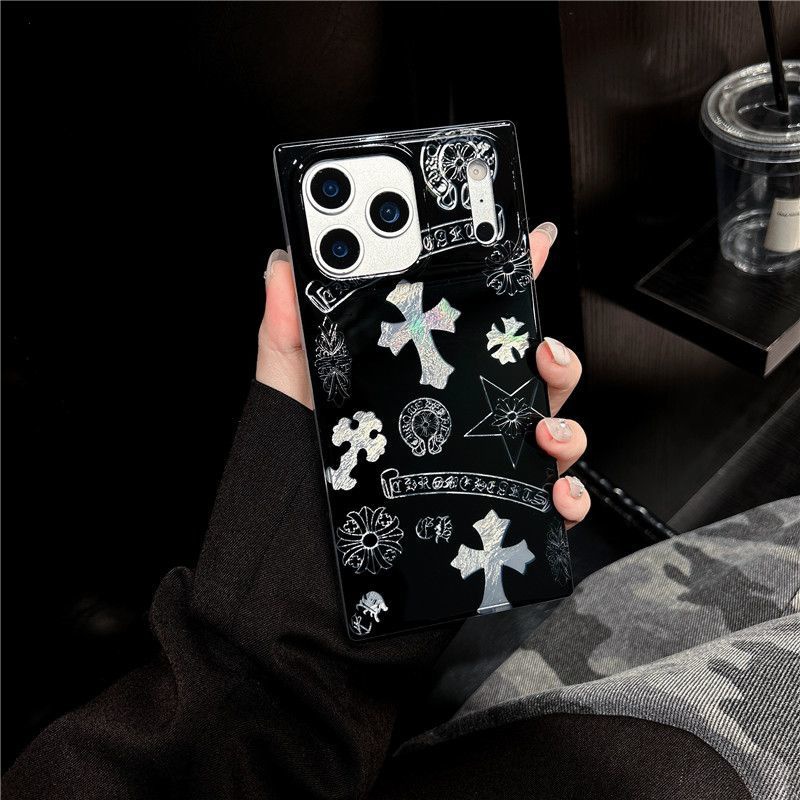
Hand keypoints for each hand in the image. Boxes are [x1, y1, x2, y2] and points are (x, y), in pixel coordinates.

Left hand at [257, 223, 589, 528]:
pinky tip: (553, 493)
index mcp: (427, 375)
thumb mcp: (291, 385)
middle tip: (542, 353)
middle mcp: (463, 413)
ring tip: (543, 432)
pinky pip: (548, 501)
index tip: (537, 249)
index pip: (480, 321)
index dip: (515, 280)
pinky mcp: (492, 507)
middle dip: (556, 358)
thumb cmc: (297, 460)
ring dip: (566, 427)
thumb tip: (283, 265)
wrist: (301, 541)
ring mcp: (482, 460)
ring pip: (552, 431)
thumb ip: (286, 325)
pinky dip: (568, 496)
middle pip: (532, 376)